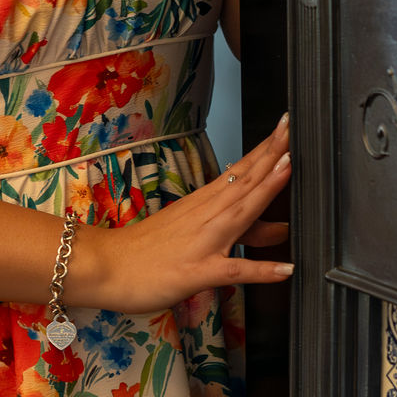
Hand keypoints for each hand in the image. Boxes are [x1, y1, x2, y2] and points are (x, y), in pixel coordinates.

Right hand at [72, 117, 292, 313]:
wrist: (102, 266)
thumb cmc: (144, 251)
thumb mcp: (194, 234)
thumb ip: (239, 231)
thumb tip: (276, 227)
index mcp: (203, 204)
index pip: (241, 171)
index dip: (266, 148)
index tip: (287, 125)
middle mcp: (205, 217)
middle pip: (244, 180)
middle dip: (272, 154)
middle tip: (293, 128)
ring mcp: (202, 242)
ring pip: (239, 211)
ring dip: (266, 189)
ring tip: (289, 167)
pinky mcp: (198, 272)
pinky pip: (233, 271)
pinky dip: (260, 269)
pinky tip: (283, 268)